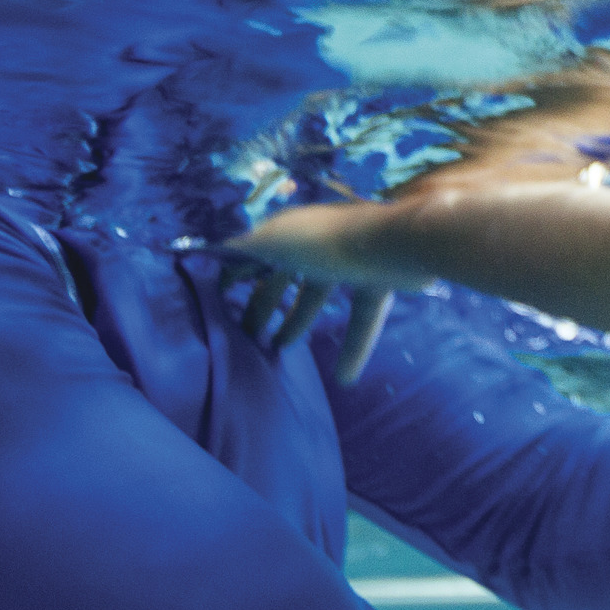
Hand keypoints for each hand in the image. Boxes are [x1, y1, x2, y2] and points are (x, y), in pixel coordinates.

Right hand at [232, 201, 440, 381]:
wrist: (394, 243)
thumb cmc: (327, 242)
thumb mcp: (273, 243)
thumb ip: (244, 250)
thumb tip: (215, 251)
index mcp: (290, 231)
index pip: (256, 253)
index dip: (237, 272)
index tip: (221, 295)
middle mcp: (317, 244)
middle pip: (284, 278)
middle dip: (265, 306)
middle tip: (248, 336)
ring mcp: (350, 263)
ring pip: (318, 297)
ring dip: (299, 323)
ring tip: (281, 350)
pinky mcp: (378, 284)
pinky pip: (360, 320)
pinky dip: (352, 349)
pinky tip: (344, 378)